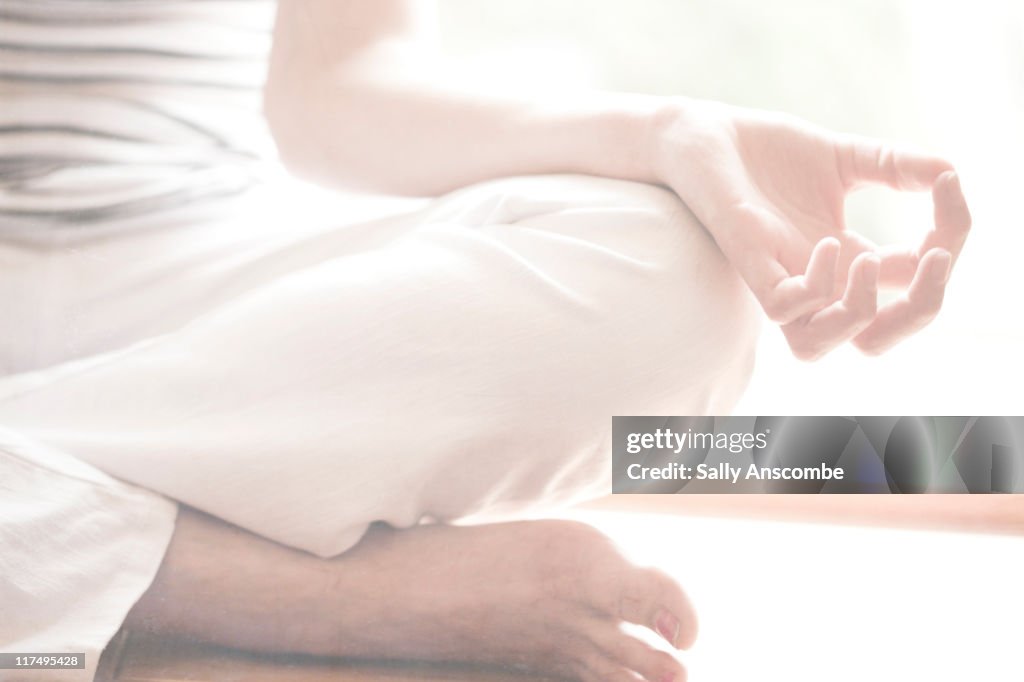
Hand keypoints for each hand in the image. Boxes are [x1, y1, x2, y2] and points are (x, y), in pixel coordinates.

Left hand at [651, 99, 971, 359]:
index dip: (947, 242)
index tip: (949, 185)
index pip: (913, 280)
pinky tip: (825, 239)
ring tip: (873, 257)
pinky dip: (815, 285)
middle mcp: (815, 278)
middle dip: (923, 306)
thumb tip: (951, 171)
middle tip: (935, 252)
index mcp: (846, 259)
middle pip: (877, 338)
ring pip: (820, 344)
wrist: (705, 136)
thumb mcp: (849, 156)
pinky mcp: (747, 261)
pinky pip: (784, 308)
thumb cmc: (769, 153)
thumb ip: (899, 167)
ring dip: (863, 310)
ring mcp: (779, 275)